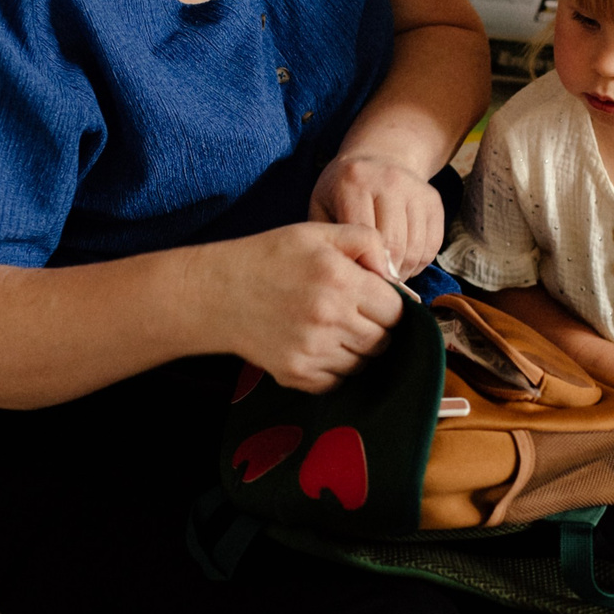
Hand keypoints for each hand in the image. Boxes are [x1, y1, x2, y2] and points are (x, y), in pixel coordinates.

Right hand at [210, 223, 404, 392]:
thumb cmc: (270, 258)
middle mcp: (329, 318)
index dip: (389, 304)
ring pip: (363, 363)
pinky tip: (316, 345)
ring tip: (332, 327)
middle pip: (383, 340)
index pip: (397, 310)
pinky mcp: (296, 374)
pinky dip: (334, 368)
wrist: (217, 292)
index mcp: (340, 280)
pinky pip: (337, 381)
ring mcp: (313, 350)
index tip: (373, 298)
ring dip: (356, 349)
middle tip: (352, 312)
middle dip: (376, 327)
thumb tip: (395, 276)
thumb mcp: (317, 232)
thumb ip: (366, 241)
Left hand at [310, 153, 442, 279]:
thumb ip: (330, 238)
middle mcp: (389, 181)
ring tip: (388, 274)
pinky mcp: (433, 200)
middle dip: (385, 274)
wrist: (379, 157)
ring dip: (403, 271)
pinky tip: (403, 262)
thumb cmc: (343, 189)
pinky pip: (432, 246)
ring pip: (415, 249)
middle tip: (374, 284)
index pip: (365, 237)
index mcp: (355, 181)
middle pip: (393, 246)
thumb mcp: (322, 205)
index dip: (364, 267)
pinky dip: (419, 263)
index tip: (358, 282)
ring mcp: (415, 189)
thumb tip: (346, 277)